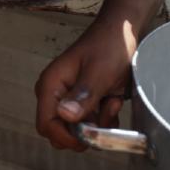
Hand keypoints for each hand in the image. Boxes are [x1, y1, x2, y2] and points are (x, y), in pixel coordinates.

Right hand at [35, 14, 137, 150]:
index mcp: (51, 85)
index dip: (66, 136)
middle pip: (61, 131)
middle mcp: (56, 94)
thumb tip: (65, 116)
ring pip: (79, 130)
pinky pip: (92, 124)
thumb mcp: (99, 71)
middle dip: (85, 131)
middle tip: (104, 113)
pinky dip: (105, 118)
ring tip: (112, 100)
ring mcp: (70, 99)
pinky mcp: (84, 102)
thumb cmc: (109, 46)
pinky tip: (113, 99)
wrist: (123, 33)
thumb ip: (83, 95)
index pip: (46, 125)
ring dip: (100, 123)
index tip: (90, 136)